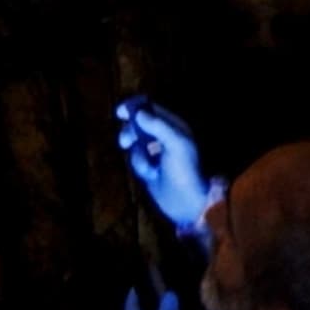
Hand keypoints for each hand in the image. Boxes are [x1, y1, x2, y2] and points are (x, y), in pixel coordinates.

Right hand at [115, 96, 209, 228]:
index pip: (152, 109)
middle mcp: (164, 137)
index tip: (120, 112)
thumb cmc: (186, 171)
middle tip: (125, 142)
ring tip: (147, 166)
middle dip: (131, 132)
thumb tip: (138, 113)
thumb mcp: (176, 144)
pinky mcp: (149, 168)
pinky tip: (151, 175)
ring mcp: (156, 153)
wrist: (188, 202)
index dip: (136, 107)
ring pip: (135, 144)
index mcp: (174, 127)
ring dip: (138, 154)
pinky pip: (137, 160)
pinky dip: (140, 166)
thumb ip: (158, 126)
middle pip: (139, 125)